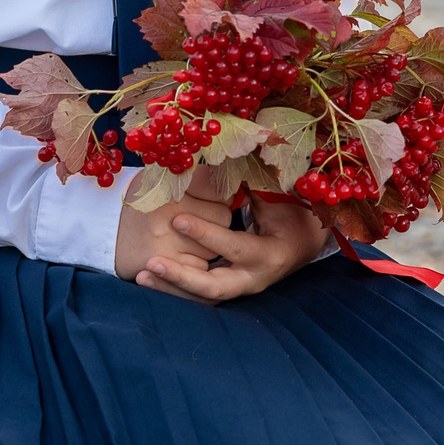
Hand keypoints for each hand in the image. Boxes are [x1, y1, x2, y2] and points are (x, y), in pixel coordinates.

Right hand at [113, 187, 231, 286]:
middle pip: (223, 219)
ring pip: (214, 246)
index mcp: (171, 185)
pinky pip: (200, 268)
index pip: (219, 189)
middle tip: (201, 220)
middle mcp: (170, 213)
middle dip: (217, 221)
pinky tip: (181, 255)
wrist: (102, 230)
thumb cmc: (141, 202)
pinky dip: (195, 264)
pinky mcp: (163, 265)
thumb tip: (234, 185)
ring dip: (208, 245)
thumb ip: (197, 178)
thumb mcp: (162, 179)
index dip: (220, 195)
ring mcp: (167, 241)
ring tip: (189, 238)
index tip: (215, 198)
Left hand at [119, 180, 327, 303]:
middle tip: (152, 262)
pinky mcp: (226, 290)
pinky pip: (197, 297)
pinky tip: (147, 279)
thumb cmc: (288, 213)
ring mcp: (239, 288)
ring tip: (142, 275)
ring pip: (202, 297)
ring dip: (171, 288)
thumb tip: (233, 147)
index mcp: (270, 254)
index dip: (207, 235)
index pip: (236, 247)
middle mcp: (254, 278)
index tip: (178, 220)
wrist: (300, 243)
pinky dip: (173, 290)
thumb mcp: (275, 198)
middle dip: (183, 277)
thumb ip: (253, 179)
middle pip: (216, 287)